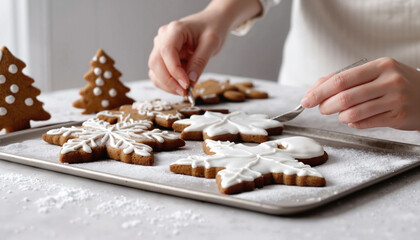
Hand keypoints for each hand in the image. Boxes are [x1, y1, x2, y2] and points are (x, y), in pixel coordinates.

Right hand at [148, 9, 229, 95]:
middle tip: (185, 92)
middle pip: (155, 63)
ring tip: (185, 91)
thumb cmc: (212, 28)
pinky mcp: (163, 57)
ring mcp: (160, 47)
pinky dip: (168, 83)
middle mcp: (163, 37)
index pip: (167, 51)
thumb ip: (200, 62)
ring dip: (167, 84)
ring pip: (154, 71)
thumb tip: (190, 81)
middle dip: (169, 81)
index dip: (174, 71)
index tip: (187, 85)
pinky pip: (159, 74)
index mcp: (175, 30)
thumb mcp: (211, 44)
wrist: (212, 22)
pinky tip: (181, 86)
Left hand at [301, 57, 419, 130]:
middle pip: (345, 96)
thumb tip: (315, 88)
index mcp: (380, 66)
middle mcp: (389, 80)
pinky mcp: (398, 117)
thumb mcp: (375, 73)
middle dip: (326, 105)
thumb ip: (345, 78)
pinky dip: (353, 123)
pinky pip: (365, 123)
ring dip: (340, 116)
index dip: (319, 91)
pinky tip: (354, 120)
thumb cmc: (396, 84)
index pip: (341, 79)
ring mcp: (395, 99)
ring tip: (340, 114)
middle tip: (321, 108)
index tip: (307, 99)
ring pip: (353, 112)